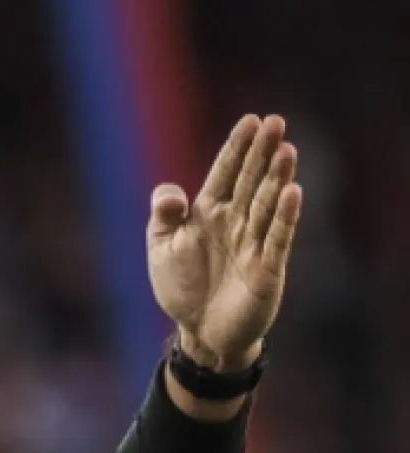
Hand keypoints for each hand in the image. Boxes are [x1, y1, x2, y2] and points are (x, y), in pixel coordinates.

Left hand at [147, 114, 302, 371]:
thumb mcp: (160, 248)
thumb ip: (163, 216)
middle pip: (251, 181)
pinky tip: (292, 192)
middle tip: (276, 122)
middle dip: (262, 153)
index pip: (225, 174)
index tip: (251, 121)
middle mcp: (235, 222)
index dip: (237, 149)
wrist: (199, 331)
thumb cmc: (181, 286)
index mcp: (208, 213)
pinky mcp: (267, 268)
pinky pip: (276, 239)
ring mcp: (253, 243)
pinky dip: (283, 217)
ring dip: (277, 178)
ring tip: (286, 150)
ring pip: (266, 204)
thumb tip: (171, 193)